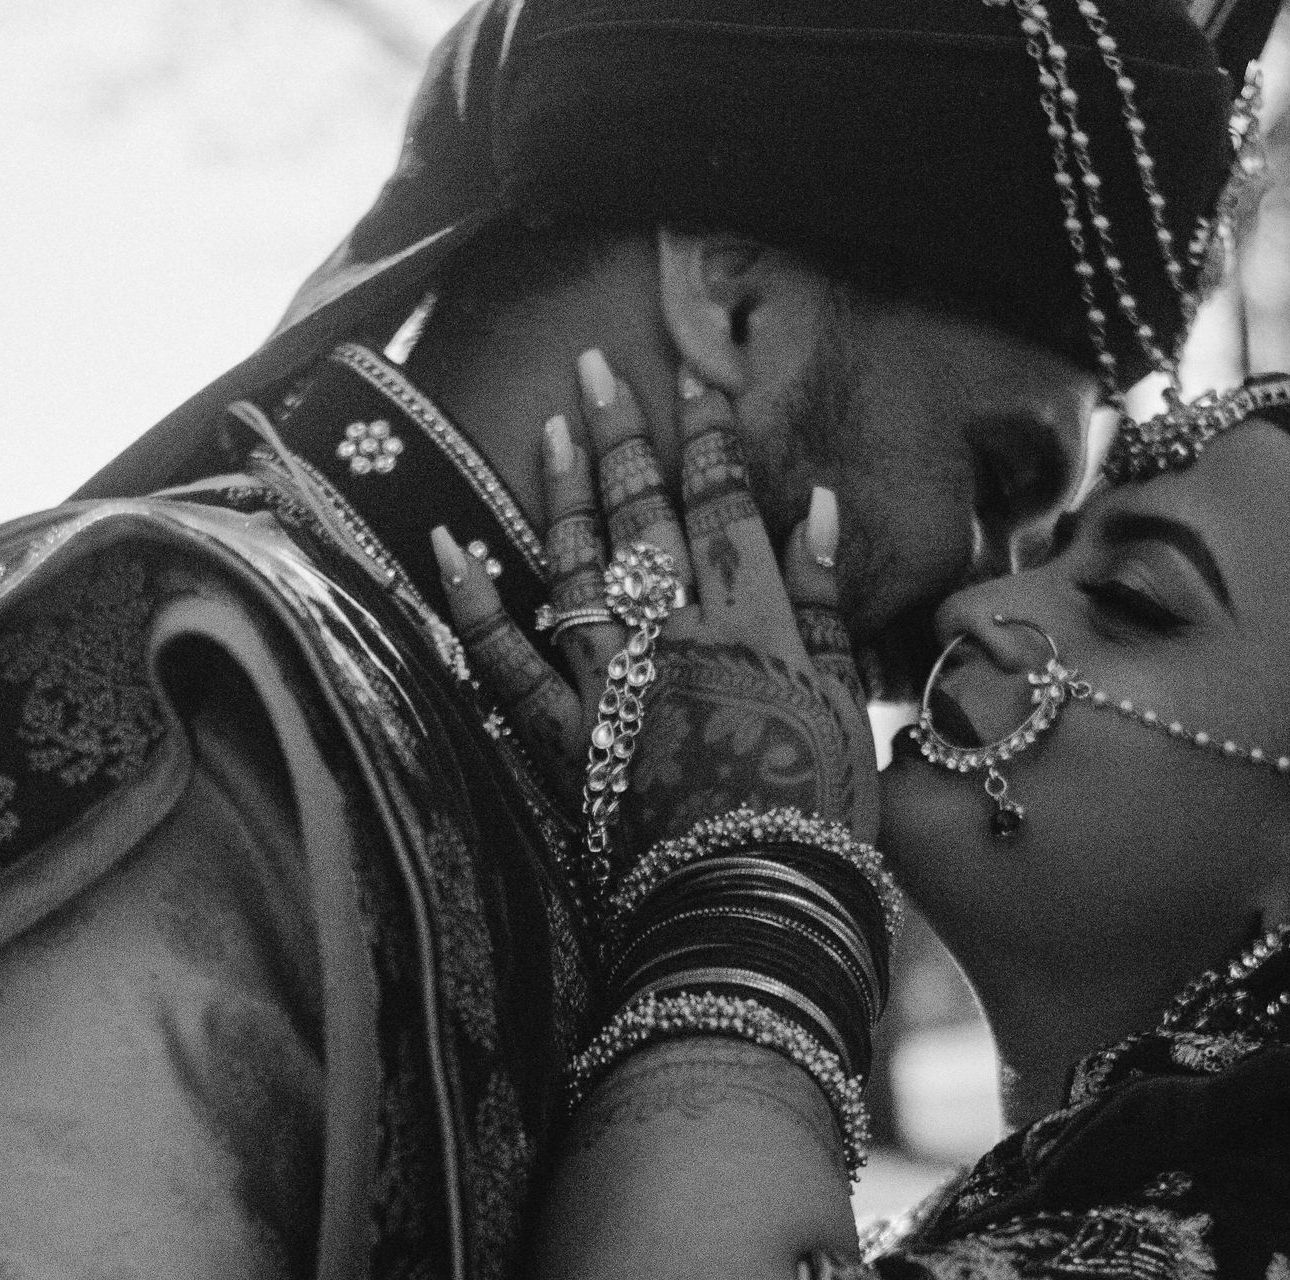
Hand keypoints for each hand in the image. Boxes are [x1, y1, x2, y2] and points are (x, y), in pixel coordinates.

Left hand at [432, 355, 880, 879]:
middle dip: (623, 436)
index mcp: (751, 622)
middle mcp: (672, 636)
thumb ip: (824, 603)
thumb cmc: (816, 813)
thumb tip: (816, 506)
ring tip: (552, 429)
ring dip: (561, 493)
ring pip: (577, 569)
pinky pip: (507, 663)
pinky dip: (474, 604)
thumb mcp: (841, 701)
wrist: (755, 904)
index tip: (696, 374)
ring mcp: (611, 686)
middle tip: (598, 366)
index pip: (724, 505)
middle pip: (643, 517)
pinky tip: (449, 545)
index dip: (709, 437)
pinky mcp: (565, 739)